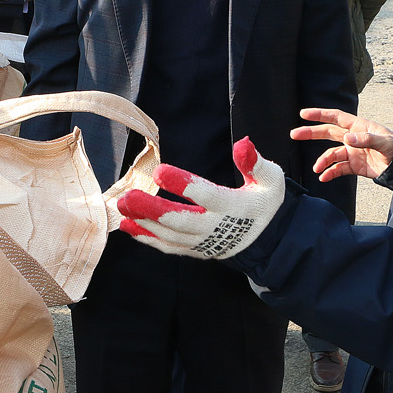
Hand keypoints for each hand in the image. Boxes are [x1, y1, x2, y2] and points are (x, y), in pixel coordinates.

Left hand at [116, 138, 284, 259]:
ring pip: (171, 236)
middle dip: (153, 209)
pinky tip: (128, 226)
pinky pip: (169, 247)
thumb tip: (243, 143)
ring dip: (144, 223)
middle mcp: (217, 227)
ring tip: (121, 207)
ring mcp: (204, 242)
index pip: (207, 196)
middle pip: (182, 221)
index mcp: (235, 207)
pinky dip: (148, 238)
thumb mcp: (271, 180)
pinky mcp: (195, 250)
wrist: (267, 239)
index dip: (184, 184)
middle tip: (128, 198)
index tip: (160, 170)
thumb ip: (255, 163)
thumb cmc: (265, 201)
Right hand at [290, 107, 392, 180]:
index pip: (335, 117)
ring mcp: (352, 152)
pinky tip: (324, 177)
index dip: (320, 114)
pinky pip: (338, 168)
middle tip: (295, 134)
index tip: (304, 114)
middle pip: (327, 133)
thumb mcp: (383, 142)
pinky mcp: (354, 165)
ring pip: (331, 154)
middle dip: (311, 133)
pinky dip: (330, 173)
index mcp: (358, 127)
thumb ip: (365, 139)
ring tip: (316, 169)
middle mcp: (352, 138)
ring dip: (322, 161)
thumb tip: (348, 138)